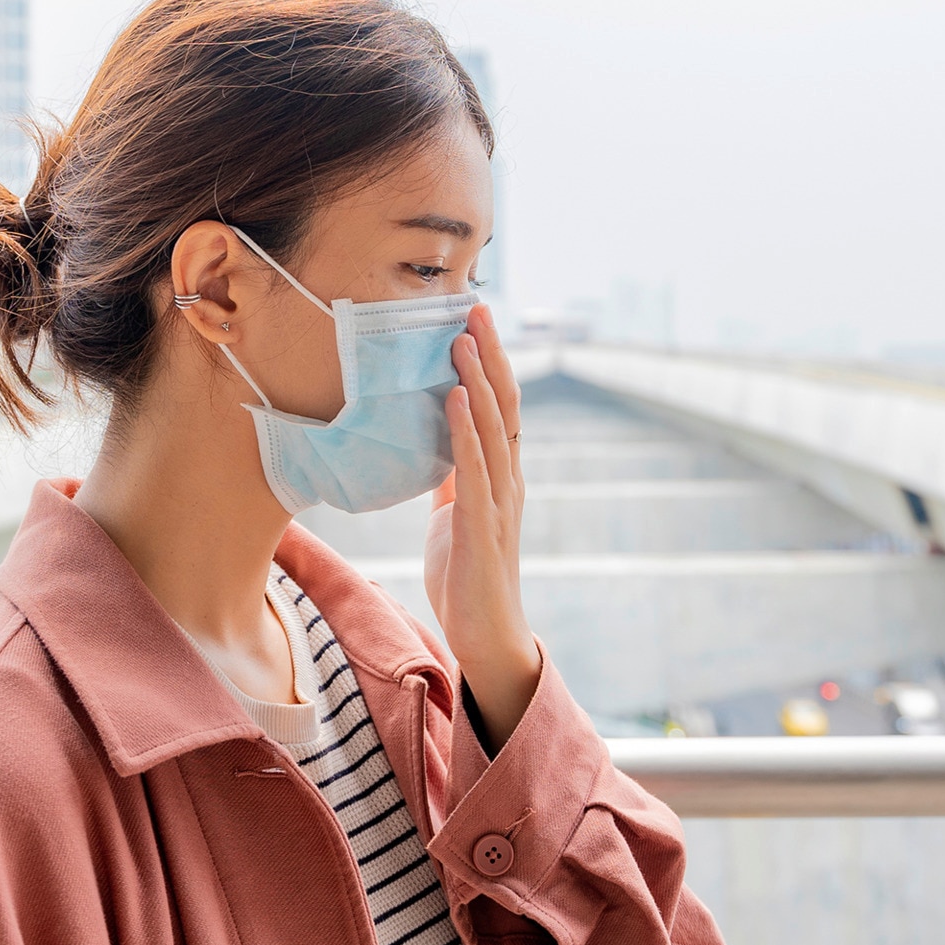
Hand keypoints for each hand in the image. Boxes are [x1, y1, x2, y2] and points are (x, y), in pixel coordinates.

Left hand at [425, 303, 538, 744]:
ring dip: (476, 381)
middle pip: (504, 405)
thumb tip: (437, 440)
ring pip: (492, 429)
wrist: (483, 635)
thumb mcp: (453, 514)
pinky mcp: (482, 525)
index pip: (501, 407)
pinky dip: (464, 429)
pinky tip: (453, 398)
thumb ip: (452, 477)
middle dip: (490, 356)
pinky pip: (473, 468)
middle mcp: (508, 480)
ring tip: (460, 341)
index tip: (475, 322)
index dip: (492, 363)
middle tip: (475, 309)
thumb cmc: (467, 576)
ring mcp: (499, 501)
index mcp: (501, 475)